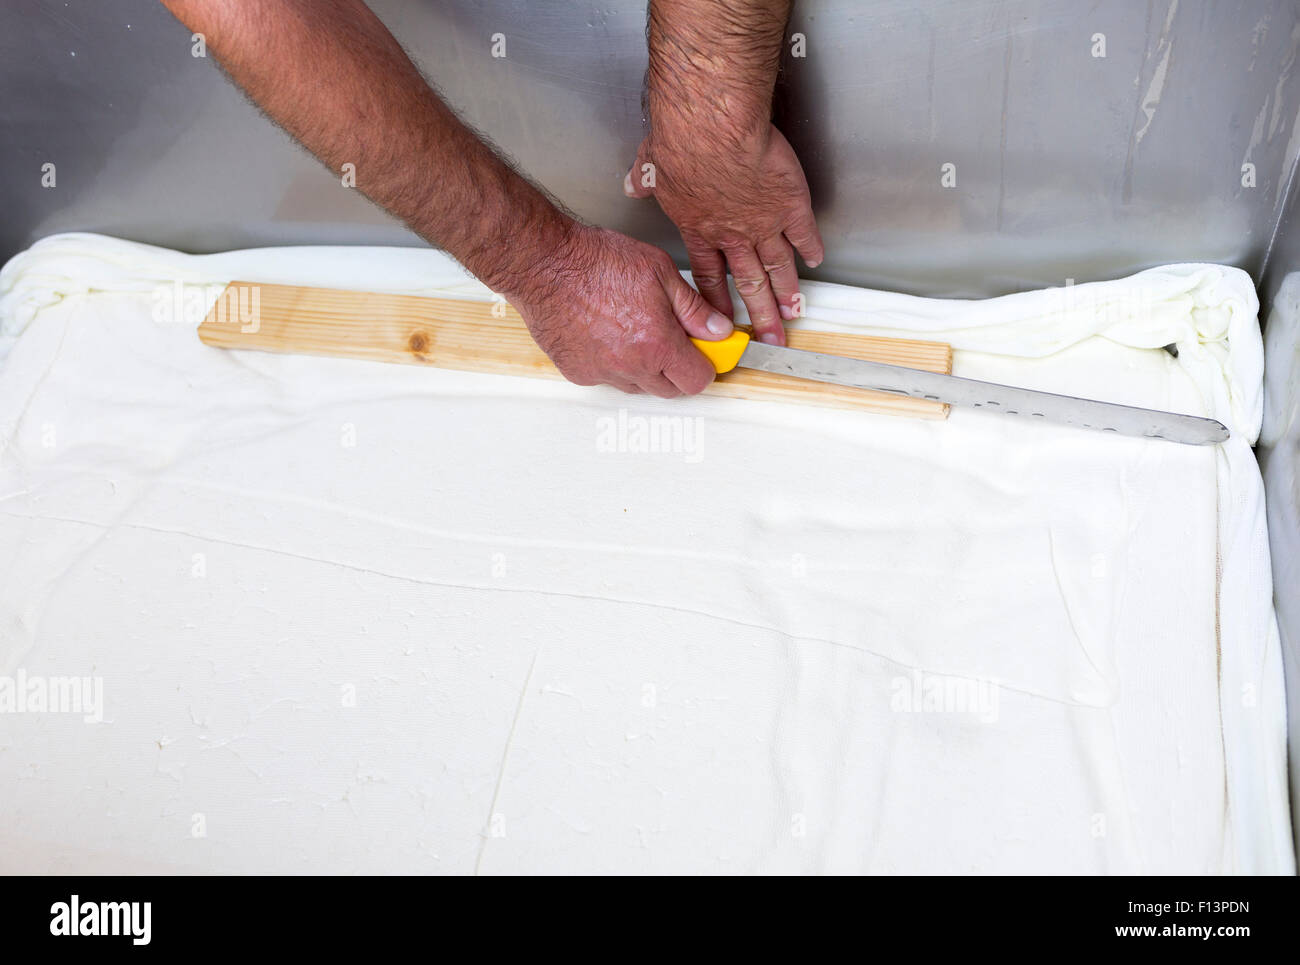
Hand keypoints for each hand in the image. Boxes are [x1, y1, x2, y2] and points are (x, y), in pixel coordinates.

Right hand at [511, 225, 732, 396]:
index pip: (697, 380)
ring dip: (645, 369)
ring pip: (638, 387)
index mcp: (657, 343)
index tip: (703, 352)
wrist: (544, 264)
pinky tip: (608, 336)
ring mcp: (602, 373)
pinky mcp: (578, 373)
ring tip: (634, 331)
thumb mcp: (659, 271)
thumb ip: (693, 307)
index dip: (704, 365)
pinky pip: (607, 380)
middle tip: (671, 338)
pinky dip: (614, 366)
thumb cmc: (595, 261)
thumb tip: (718, 330)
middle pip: (670, 390)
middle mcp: (631, 366)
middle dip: (677, 369)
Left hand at [624, 123, 823, 346]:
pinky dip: (811, 247)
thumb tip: (633, 184)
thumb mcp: (652, 165)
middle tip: (768, 338)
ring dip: (787, 293)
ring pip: (778, 267)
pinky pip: (804, 233)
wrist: (712, 128)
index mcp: (700, 229)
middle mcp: (733, 234)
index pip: (709, 276)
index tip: (723, 320)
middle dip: (759, 315)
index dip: (717, 302)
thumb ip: (645, 180)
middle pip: (748, 284)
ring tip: (793, 313)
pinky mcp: (790, 203)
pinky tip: (816, 260)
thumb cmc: (680, 143)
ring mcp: (763, 222)